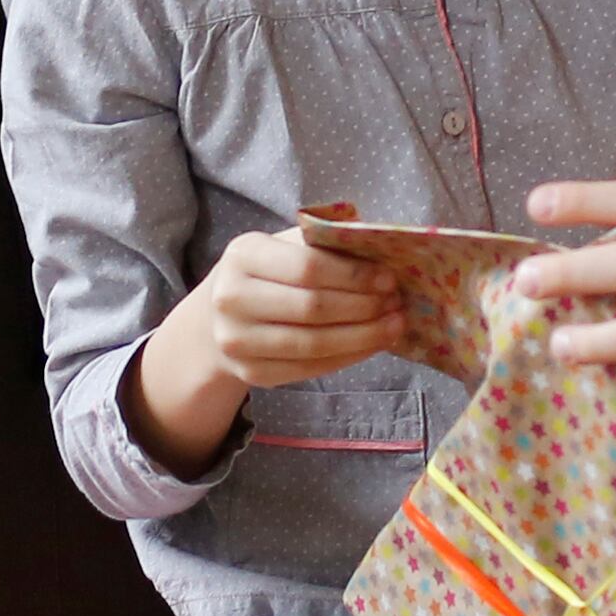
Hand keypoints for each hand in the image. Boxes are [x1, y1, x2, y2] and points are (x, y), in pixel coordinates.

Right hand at [123, 224, 400, 474]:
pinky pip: (310, 368)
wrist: (218, 318)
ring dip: (362, 336)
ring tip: (394, 325)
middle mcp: (231, 298)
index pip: (308, 267)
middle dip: (363, 307)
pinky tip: (372, 344)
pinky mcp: (252, 373)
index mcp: (243, 255)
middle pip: (312, 308)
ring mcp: (238, 341)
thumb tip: (383, 243)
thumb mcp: (285, 245)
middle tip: (397, 303)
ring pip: (313, 344)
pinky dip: (348, 357)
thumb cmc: (268, 273)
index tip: (389, 278)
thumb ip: (326, 242)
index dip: (353, 276)